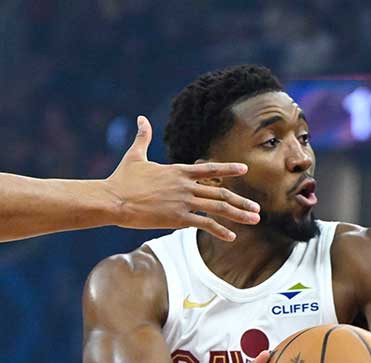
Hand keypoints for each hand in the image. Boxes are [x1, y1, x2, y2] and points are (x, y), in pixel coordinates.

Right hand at [104, 116, 260, 241]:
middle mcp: (185, 185)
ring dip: (238, 215)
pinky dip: (219, 231)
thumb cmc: (122, 179)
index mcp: (178, 170)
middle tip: (257, 209)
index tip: (244, 170)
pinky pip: (204, 224)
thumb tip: (140, 118)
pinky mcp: (177, 219)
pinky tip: (231, 237)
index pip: (210, 169)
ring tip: (254, 220)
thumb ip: (143, 137)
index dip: (228, 169)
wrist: (113, 199)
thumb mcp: (135, 156)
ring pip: (218, 208)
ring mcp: (183, 202)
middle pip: (220, 193)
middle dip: (241, 202)